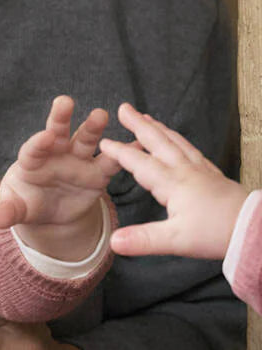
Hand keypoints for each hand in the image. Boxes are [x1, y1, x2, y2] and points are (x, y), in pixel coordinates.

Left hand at [0, 95, 116, 260]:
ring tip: (100, 115)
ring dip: (93, 128)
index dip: (37, 143)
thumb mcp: (16, 209)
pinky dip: (126, 152)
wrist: (50, 211)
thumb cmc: (27, 203)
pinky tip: (140, 140)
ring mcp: (79, 160)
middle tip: (64, 101)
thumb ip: (7, 211)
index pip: (32, 149)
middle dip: (60, 117)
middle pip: (57, 131)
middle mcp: (56, 153)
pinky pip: (112, 161)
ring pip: (86, 139)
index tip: (44, 138)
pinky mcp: (98, 172)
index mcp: (32, 161)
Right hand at [103, 103, 246, 259]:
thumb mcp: (175, 240)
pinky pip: (191, 150)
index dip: (120, 152)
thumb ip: (143, 239)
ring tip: (147, 118)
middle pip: (159, 142)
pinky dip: (178, 140)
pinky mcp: (212, 176)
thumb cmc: (216, 233)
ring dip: (158, 129)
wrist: (253, 227)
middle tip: (125, 108)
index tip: (103, 142)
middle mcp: (186, 171)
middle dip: (139, 125)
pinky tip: (176, 141)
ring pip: (176, 142)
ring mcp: (201, 171)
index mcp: (173, 184)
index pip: (141, 163)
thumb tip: (113, 242)